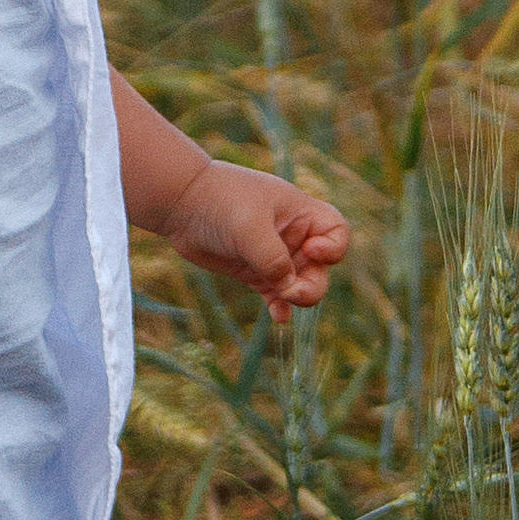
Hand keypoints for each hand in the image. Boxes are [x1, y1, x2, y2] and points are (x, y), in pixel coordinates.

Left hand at [158, 160, 349, 318]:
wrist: (181, 203)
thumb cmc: (220, 202)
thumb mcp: (250, 228)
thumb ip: (272, 259)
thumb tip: (286, 288)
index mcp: (301, 212)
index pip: (336, 232)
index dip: (333, 248)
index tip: (310, 250)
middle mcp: (292, 234)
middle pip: (320, 267)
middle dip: (312, 283)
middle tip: (291, 291)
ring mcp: (273, 254)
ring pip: (299, 283)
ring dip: (297, 297)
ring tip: (282, 301)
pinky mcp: (253, 270)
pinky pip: (275, 293)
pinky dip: (279, 305)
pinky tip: (278, 316)